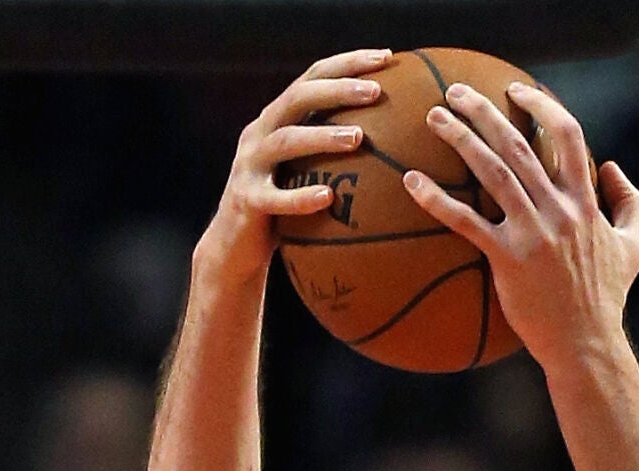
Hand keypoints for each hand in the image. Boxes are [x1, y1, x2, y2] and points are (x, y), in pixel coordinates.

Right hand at [201, 49, 388, 275]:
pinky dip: (300, 197)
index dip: (347, 64)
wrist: (235, 244)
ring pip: (285, 141)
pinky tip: (327, 197)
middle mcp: (261, 134)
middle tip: (377, 92)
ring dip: (322, 136)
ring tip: (357, 137)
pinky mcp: (247, 200)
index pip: (312, 79)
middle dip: (337, 90)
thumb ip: (338, 147)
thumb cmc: (286, 204)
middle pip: (297, 99)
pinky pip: (274, 198)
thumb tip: (402, 135)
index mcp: (279, 119)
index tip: (387, 57)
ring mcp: (249, 165)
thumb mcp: (309, 167)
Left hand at [403, 80, 638, 364]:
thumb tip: (612, 167)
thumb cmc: (608, 298)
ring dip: (460, 138)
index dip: (541, 106)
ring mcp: (533, 233)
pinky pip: (466, 222)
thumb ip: (629, 202)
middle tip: (456, 92)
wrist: (587, 344)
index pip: (568, 136)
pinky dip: (437, 199)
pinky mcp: (507, 259)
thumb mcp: (633, 247)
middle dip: (485, 110)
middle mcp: (559, 210)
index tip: (517, 91)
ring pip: (493, 171)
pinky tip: (412, 181)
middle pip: (519, 144)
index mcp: (586, 202)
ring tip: (435, 118)